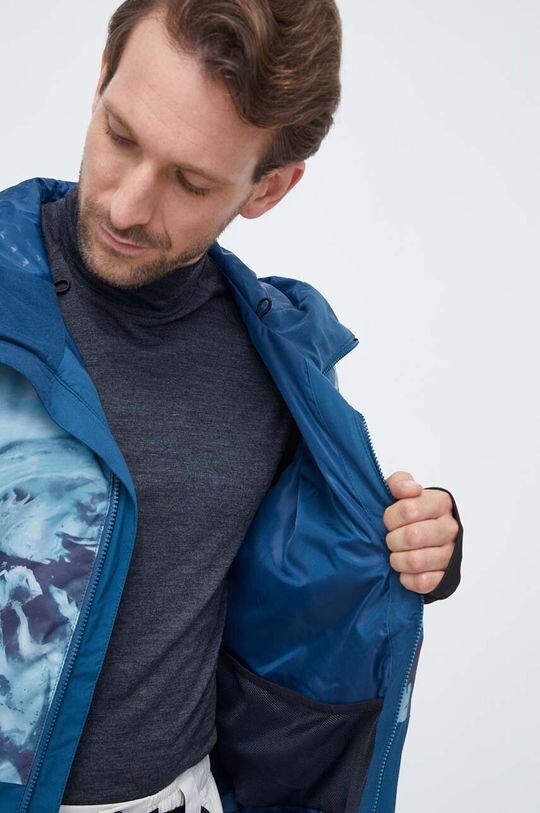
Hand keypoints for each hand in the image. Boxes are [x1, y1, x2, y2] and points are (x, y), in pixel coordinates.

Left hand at [382, 471, 458, 594]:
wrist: (420, 537)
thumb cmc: (407, 513)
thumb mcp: (400, 492)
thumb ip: (400, 483)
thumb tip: (409, 489)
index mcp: (440, 503)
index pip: (409, 510)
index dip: (390, 518)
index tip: (388, 521)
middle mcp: (450, 528)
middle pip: (413, 537)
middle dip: (392, 540)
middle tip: (389, 540)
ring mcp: (450, 553)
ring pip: (416, 561)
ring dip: (397, 560)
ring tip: (395, 555)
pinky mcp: (446, 577)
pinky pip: (423, 582)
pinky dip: (407, 578)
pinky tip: (403, 571)